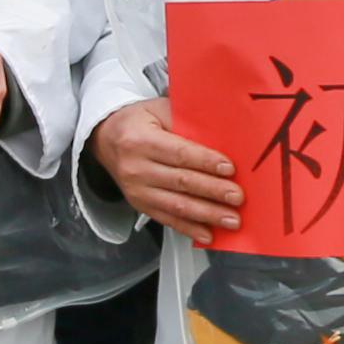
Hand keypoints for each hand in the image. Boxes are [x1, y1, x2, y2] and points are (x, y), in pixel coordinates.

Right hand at [89, 92, 243, 239]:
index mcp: (141, 140)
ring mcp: (137, 191)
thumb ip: (186, 121)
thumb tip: (223, 133)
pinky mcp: (140, 205)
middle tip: (237, 197)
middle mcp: (136, 168)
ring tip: (231, 220)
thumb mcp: (159, 110)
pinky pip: (167, 219)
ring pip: (177, 205)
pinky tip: (208, 234)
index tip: (229, 169)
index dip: (206, 162)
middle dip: (213, 191)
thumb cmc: (140, 122)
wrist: (107, 139)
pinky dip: (189, 228)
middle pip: (181, 182)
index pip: (179, 153)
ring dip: (207, 214)